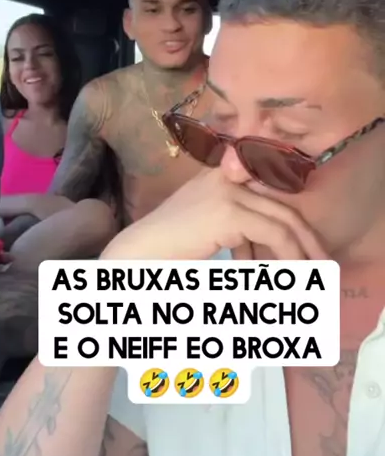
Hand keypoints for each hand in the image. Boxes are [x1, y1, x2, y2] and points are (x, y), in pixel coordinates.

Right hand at [102, 168, 327, 262]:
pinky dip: (289, 260)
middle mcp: (226, 176)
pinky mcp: (230, 212)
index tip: (304, 249)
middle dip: (305, 239)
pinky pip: (276, 236)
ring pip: (283, 222)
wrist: (136, 257)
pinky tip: (289, 279)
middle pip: (282, 207)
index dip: (290, 221)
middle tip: (321, 264)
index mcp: (219, 177)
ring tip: (310, 277)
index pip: (268, 192)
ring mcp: (229, 191)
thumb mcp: (207, 232)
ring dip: (302, 253)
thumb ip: (236, 231)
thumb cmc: (166, 251)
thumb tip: (266, 250)